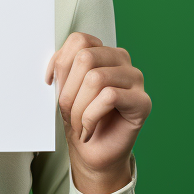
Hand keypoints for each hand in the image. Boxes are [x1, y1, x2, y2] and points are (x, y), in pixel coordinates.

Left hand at [45, 32, 150, 193]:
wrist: (93, 153)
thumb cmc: (79, 119)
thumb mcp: (64, 90)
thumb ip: (64, 70)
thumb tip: (55, 62)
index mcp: (103, 53)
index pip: (79, 40)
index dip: (60, 63)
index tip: (51, 85)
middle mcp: (122, 60)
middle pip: (85, 57)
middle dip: (68, 89)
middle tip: (67, 113)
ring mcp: (135, 79)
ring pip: (96, 78)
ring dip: (78, 107)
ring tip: (77, 124)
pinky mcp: (142, 101)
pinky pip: (109, 97)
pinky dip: (90, 117)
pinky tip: (88, 130)